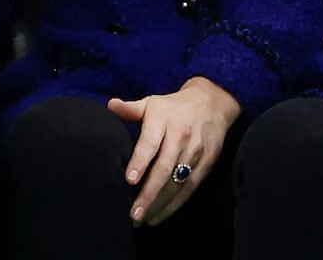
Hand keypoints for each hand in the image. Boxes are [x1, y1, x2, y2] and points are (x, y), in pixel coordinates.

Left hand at [108, 76, 240, 224]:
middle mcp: (181, 137)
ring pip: (177, 182)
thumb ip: (131, 109)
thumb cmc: (173, 107)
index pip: (151, 143)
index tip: (129, 180)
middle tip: (133, 213)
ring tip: (142, 219)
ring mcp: (196, 152)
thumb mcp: (152, 102)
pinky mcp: (206, 165)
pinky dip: (174, 205)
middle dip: (149, 193)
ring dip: (160, 204)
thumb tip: (110, 105)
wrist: (212, 104)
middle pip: (164, 168)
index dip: (140, 161)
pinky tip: (158, 216)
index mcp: (163, 119)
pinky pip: (189, 189)